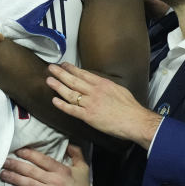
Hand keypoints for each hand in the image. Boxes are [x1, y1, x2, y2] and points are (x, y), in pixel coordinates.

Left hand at [0, 145, 92, 185]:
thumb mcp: (83, 168)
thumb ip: (76, 153)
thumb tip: (68, 143)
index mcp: (61, 170)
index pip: (42, 159)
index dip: (29, 154)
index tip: (18, 151)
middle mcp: (54, 180)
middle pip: (31, 170)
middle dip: (16, 165)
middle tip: (4, 161)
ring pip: (28, 183)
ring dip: (14, 178)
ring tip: (3, 174)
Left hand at [46, 62, 161, 148]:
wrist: (134, 120)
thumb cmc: (130, 108)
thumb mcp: (119, 89)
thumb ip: (106, 85)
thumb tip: (100, 83)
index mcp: (102, 84)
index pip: (83, 74)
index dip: (71, 69)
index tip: (64, 65)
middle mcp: (94, 92)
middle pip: (73, 80)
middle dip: (60, 73)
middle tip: (51, 68)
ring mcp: (90, 103)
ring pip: (70, 93)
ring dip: (58, 86)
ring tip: (49, 81)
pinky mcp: (88, 116)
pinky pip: (72, 110)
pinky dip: (62, 105)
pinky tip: (55, 101)